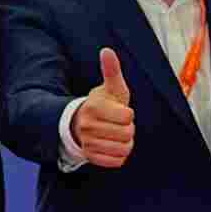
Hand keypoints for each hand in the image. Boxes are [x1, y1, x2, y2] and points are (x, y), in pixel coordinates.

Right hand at [69, 47, 135, 167]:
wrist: (82, 123)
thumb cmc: (103, 104)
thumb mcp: (110, 87)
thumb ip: (112, 70)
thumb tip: (107, 50)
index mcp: (94, 107)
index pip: (127, 116)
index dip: (129, 114)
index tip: (120, 111)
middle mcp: (88, 126)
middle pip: (128, 134)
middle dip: (128, 129)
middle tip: (118, 124)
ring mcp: (88, 143)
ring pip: (124, 149)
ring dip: (125, 142)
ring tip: (116, 135)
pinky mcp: (91, 157)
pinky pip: (117, 161)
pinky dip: (120, 155)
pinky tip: (113, 145)